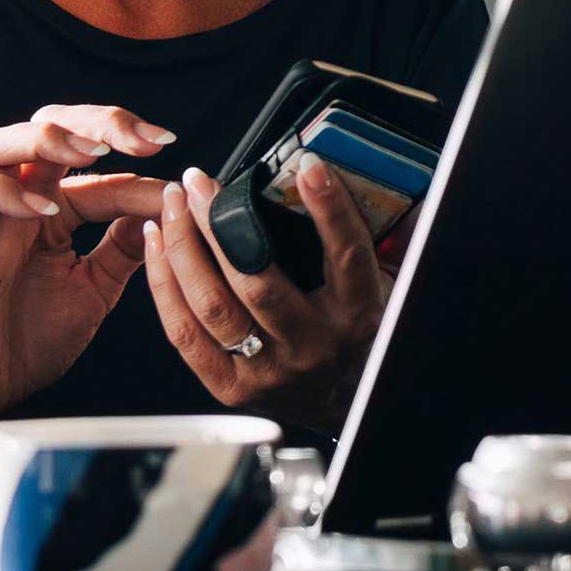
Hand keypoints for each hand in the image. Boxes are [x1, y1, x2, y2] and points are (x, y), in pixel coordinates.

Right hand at [0, 105, 170, 423]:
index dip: (133, 151)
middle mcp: (18, 201)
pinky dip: (3, 193)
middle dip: (96, 121)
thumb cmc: (33, 337)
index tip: (173, 156)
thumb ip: (124, 245)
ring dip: (46, 138)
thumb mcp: (97, 285)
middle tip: (142, 137)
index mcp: (53, 206)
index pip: (94, 160)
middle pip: (45, 126)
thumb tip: (163, 204)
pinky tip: (46, 211)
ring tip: (91, 151)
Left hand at [140, 158, 391, 438]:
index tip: (308, 165)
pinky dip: (165, 286)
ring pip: (212, 304)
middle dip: (220, 222)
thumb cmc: (362, 334)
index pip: (346, 254)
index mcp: (357, 314)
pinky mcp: (232, 389)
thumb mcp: (390, 288)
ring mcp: (268, 370)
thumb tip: (412, 189)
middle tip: (201, 181)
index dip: (329, 207)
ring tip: (172, 205)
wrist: (348, 406)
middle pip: (257, 278)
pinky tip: (158, 247)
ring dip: (183, 247)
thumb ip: (390, 240)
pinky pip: (185, 334)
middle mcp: (313, 345)